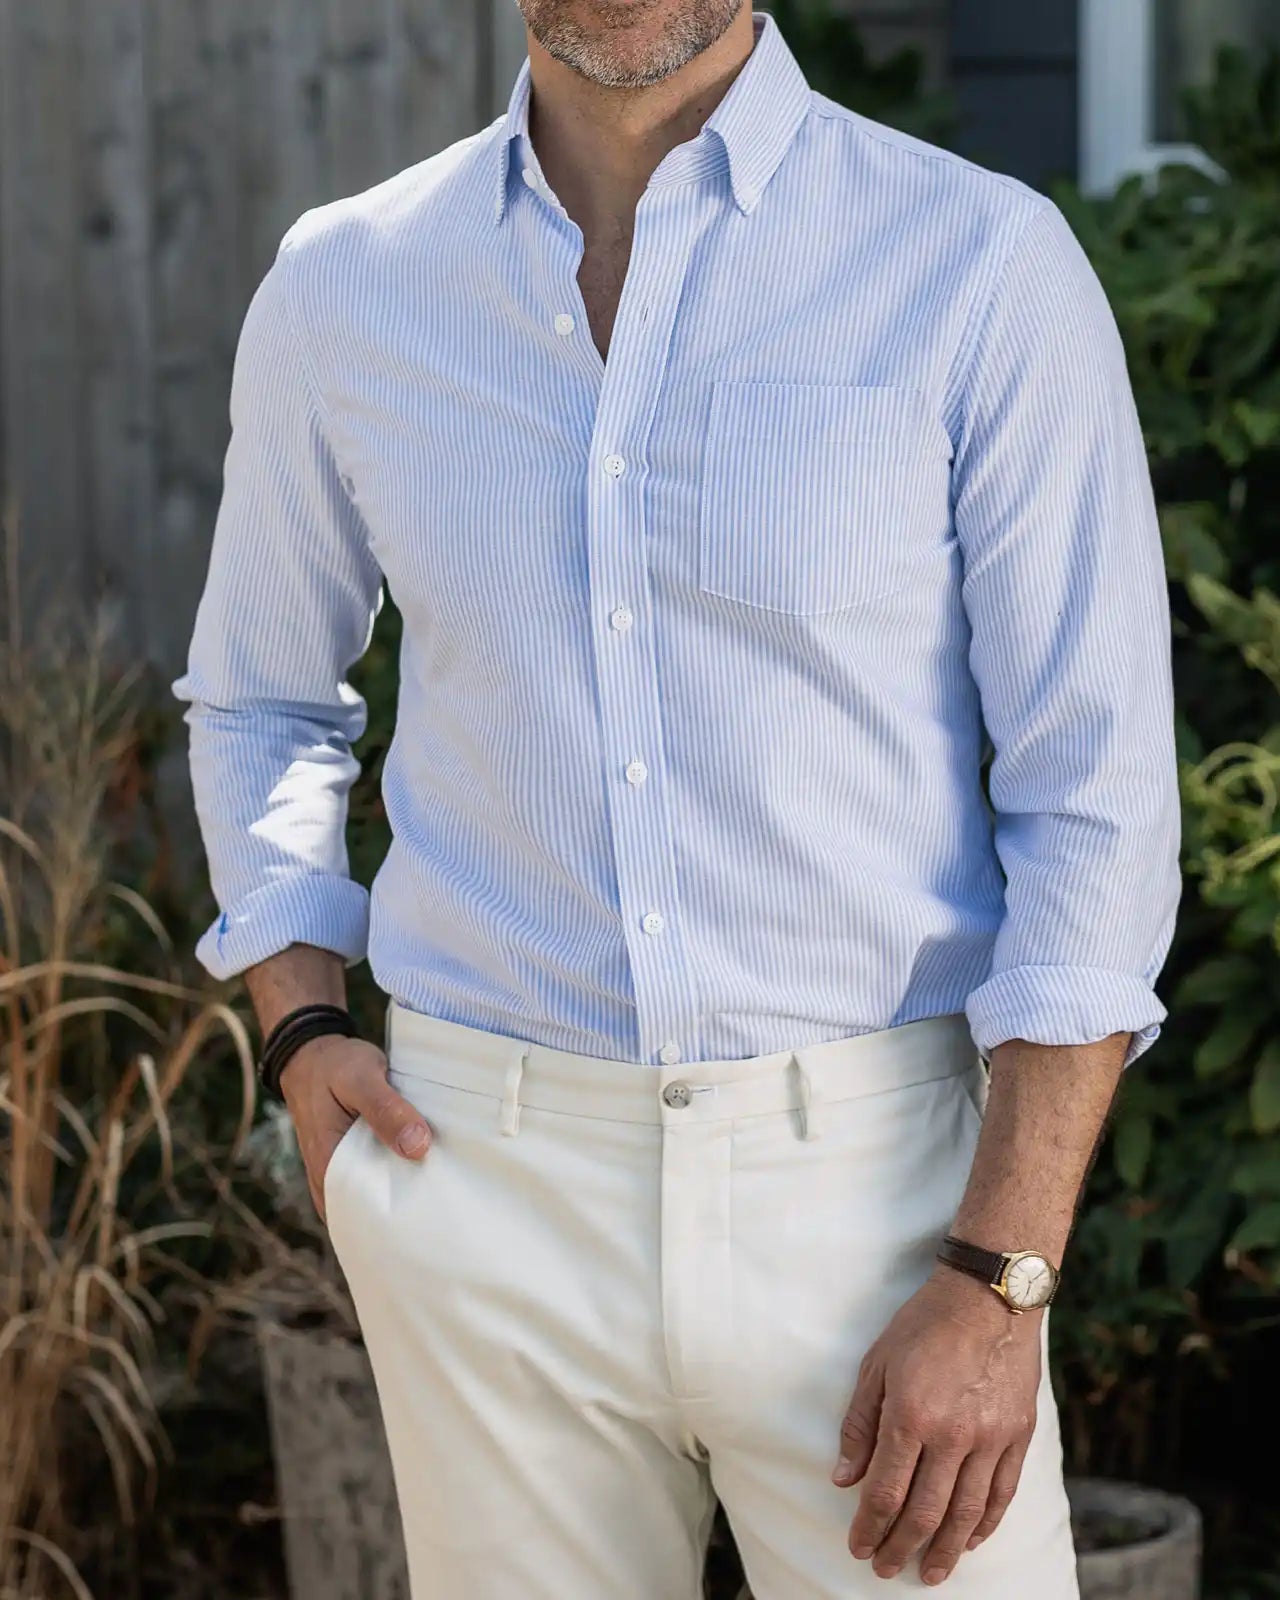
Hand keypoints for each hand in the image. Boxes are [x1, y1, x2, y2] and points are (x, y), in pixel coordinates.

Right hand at [279, 1034, 431, 1222]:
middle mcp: (333, 1180)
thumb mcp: (360, 1079)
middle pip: (377, 1209)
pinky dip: (402, 1170)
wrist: (312, 1054)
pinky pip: (381, 1174)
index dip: (402, 1218)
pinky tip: (430, 1164)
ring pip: (381, 1193)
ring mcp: (344, 1171)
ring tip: (448, 1185)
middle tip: (453, 1201)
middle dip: (411, 1208)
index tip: (439, 1214)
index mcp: (330, 1169)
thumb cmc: (334, 1066)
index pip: (369, 1214)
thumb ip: (386, 1111)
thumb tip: (418, 1147)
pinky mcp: (356, 1158)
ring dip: (409, 1188)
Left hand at [832, 1267, 1039, 1584]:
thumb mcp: (876, 1365)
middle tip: (885, 1568)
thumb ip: (860, 1425)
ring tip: (929, 1572)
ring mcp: (990, 1438)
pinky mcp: (1018, 1436)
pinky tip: (969, 1541)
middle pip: (924, 1511)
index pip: (886, 1490)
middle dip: (900, 1547)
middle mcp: (953, 1434)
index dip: (870, 1526)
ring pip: (966, 1513)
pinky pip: (1002, 1494)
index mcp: (911, 1415)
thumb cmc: (924, 1325)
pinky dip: (985, 1524)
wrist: (988, 1297)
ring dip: (944, 1549)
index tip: (858, 1548)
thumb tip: (844, 1480)